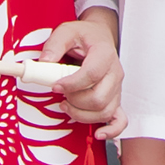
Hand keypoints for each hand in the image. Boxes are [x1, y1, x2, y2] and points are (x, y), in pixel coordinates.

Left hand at [40, 11, 123, 134]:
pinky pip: (120, 119)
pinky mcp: (115, 98)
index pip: (92, 74)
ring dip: (81, 114)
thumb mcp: (66, 31)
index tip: (55, 86)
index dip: (71, 84)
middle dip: (74, 100)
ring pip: (104, 111)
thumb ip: (54, 45)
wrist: (100, 37)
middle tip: (60, 93)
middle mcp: (115, 73)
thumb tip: (44, 63)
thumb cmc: (85, 36)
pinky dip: (111, 129)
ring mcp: (116, 88)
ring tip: (66, 105)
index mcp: (104, 54)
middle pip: (98, 98)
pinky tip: (99, 133)